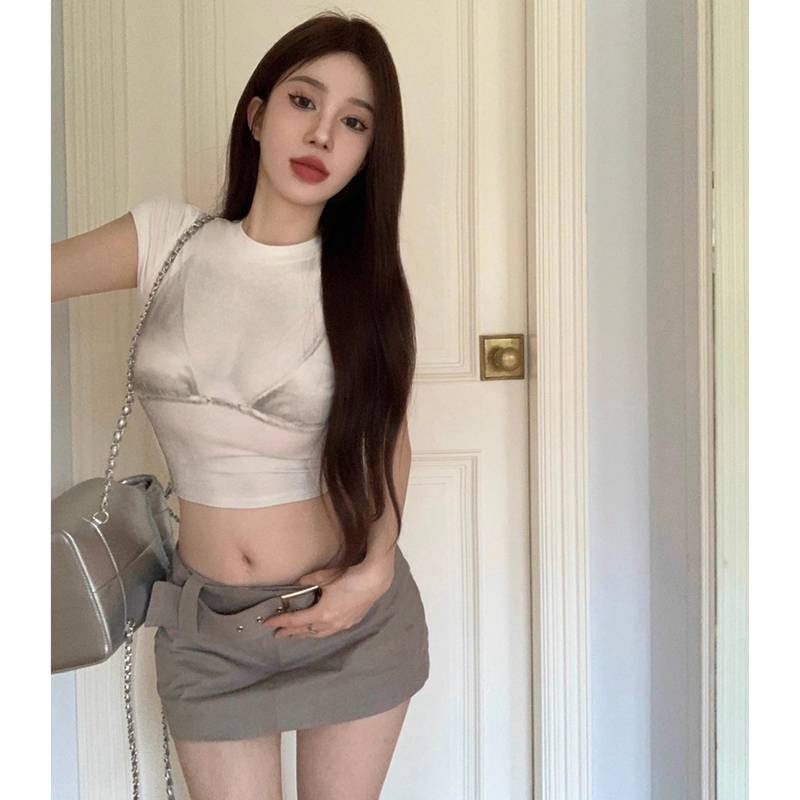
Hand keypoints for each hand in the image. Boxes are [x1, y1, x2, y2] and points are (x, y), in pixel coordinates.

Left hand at [262, 557, 393, 638]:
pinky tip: (319, 628)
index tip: (268, 623)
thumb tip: (297, 584)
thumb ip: (308, 582)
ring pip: (319, 634)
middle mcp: (331, 624)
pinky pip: (330, 631)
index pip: (295, 621)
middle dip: (291, 632)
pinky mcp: (351, 622)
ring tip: (296, 634)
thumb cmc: (348, 578)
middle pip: (306, 631)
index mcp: (322, 614)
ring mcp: (342, 625)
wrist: (374, 580)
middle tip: (279, 633)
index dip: (280, 621)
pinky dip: (320, 631)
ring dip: (306, 634)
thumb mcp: (324, 577)